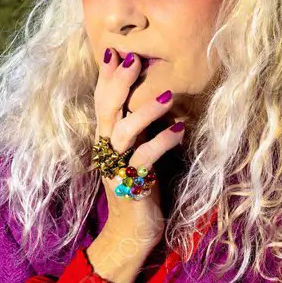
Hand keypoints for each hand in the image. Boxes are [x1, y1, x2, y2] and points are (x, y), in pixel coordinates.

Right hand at [86, 48, 185, 282]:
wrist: (132, 234)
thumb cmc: (141, 188)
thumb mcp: (140, 151)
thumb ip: (141, 126)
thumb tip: (155, 93)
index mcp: (107, 140)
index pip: (102, 101)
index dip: (107, 76)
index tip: (116, 48)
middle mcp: (107, 151)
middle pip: (105, 110)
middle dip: (118, 83)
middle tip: (134, 59)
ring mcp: (116, 168)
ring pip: (122, 133)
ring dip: (145, 111)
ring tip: (168, 95)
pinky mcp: (130, 187)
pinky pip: (143, 160)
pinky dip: (161, 143)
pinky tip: (179, 130)